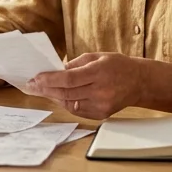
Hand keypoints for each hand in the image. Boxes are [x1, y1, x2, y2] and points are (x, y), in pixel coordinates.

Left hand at [27, 52, 151, 119]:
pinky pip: (78, 110)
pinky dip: (66, 103)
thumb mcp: (97, 56)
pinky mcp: (101, 114)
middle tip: (31, 86)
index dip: (49, 80)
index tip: (35, 78)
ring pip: (69, 103)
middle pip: (66, 93)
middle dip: (45, 89)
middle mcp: (100, 91)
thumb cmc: (118, 66)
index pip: (68, 79)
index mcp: (98, 73)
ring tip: (41, 90)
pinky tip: (58, 97)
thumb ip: (75, 63)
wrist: (139, 82)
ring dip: (53, 97)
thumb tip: (56, 70)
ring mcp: (101, 105)